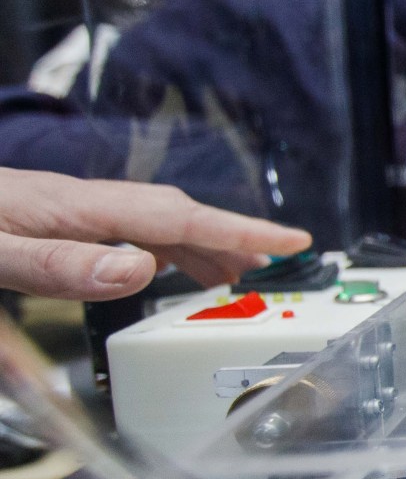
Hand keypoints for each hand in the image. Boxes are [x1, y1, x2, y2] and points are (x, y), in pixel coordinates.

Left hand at [0, 169, 311, 300]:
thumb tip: (139, 268)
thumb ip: (57, 265)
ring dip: (199, 246)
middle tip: (281, 263)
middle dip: (232, 236)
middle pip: (170, 214)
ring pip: (147, 224)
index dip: (237, 230)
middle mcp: (72, 203)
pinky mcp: (42, 223)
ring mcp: (57, 210)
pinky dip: (158, 251)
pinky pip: (120, 234)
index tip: (290, 243)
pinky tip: (160, 270)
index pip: (173, 217)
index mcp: (69, 207)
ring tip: (237, 274)